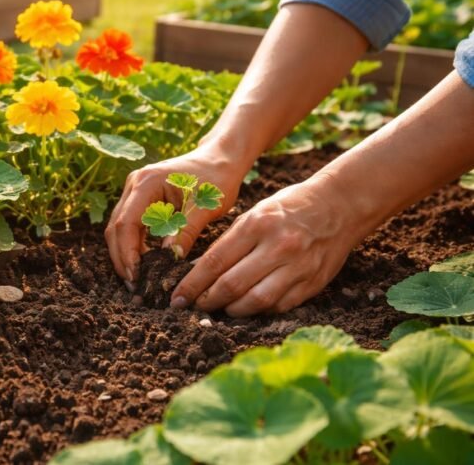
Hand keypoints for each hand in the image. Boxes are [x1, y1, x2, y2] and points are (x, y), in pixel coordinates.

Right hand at [105, 145, 245, 288]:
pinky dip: (133, 246)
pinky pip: (129, 225)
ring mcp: (134, 190)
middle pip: (116, 227)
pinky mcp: (140, 199)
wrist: (220, 159)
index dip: (127, 253)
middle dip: (122, 258)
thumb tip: (169, 260)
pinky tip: (143, 264)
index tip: (137, 277)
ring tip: (137, 280)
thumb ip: (186, 231)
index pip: (126, 223)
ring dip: (125, 254)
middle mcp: (134, 184)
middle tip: (134, 286)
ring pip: (119, 228)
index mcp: (146, 183)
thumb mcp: (205, 207)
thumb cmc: (216, 179)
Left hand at [170, 172, 365, 316]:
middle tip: (194, 307)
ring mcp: (298, 267)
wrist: (339, 206)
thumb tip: (198, 272)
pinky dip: (259, 311)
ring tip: (220, 309)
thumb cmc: (288, 208)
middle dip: (207, 301)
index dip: (192, 284)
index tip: (177, 298)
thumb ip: (228, 243)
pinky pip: (280, 306)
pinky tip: (248, 308)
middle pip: (232, 285)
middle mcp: (277, 247)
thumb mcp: (253, 214)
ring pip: (256, 301)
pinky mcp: (313, 282)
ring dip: (232, 311)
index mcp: (256, 225)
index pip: (215, 262)